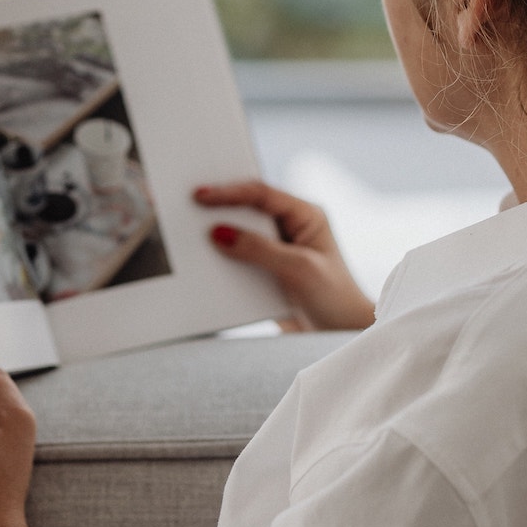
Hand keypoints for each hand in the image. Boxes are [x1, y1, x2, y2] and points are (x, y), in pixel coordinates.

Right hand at [194, 181, 375, 331]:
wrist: (342, 335)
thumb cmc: (335, 298)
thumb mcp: (299, 269)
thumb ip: (260, 249)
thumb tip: (219, 233)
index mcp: (305, 215)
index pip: (262, 195)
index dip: (229, 191)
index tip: (200, 196)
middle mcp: (289, 227)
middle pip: (246, 209)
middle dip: (217, 207)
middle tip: (184, 205)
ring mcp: (275, 249)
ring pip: (239, 234)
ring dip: (216, 235)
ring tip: (185, 232)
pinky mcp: (264, 272)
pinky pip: (236, 260)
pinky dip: (220, 261)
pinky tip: (200, 263)